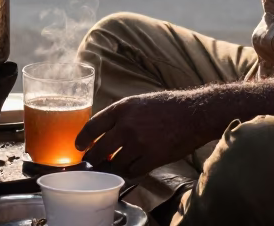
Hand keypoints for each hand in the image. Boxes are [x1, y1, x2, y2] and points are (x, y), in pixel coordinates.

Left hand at [76, 90, 213, 177]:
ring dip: (114, 167)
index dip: (83, 139)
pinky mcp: (152, 158)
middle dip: (94, 159)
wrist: (194, 114)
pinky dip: (132, 171)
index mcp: (121, 109)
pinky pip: (133, 171)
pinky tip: (134, 168)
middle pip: (99, 150)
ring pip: (116, 164)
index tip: (79, 146)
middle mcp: (126, 126)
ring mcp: (139, 143)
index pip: (92, 126)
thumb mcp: (138, 102)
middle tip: (94, 162)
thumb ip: (121, 116)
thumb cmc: (167, 106)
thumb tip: (104, 132)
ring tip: (116, 166)